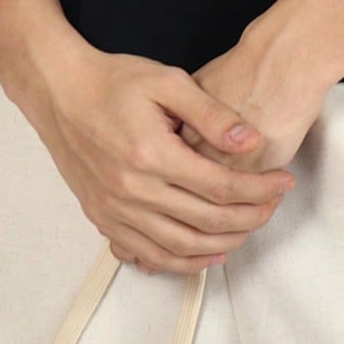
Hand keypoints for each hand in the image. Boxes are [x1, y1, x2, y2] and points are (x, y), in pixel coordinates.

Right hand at [117, 30, 328, 273]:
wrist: (59, 91)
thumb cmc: (113, 81)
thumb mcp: (168, 81)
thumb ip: (211, 112)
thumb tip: (251, 141)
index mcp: (153, 155)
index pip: (221, 186)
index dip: (259, 188)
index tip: (283, 182)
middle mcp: (133, 191)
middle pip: (206, 222)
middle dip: (250, 217)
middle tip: (273, 205)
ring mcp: (116, 210)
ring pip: (181, 247)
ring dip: (222, 245)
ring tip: (249, 227)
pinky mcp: (103, 218)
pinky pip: (148, 255)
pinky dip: (182, 262)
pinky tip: (205, 253)